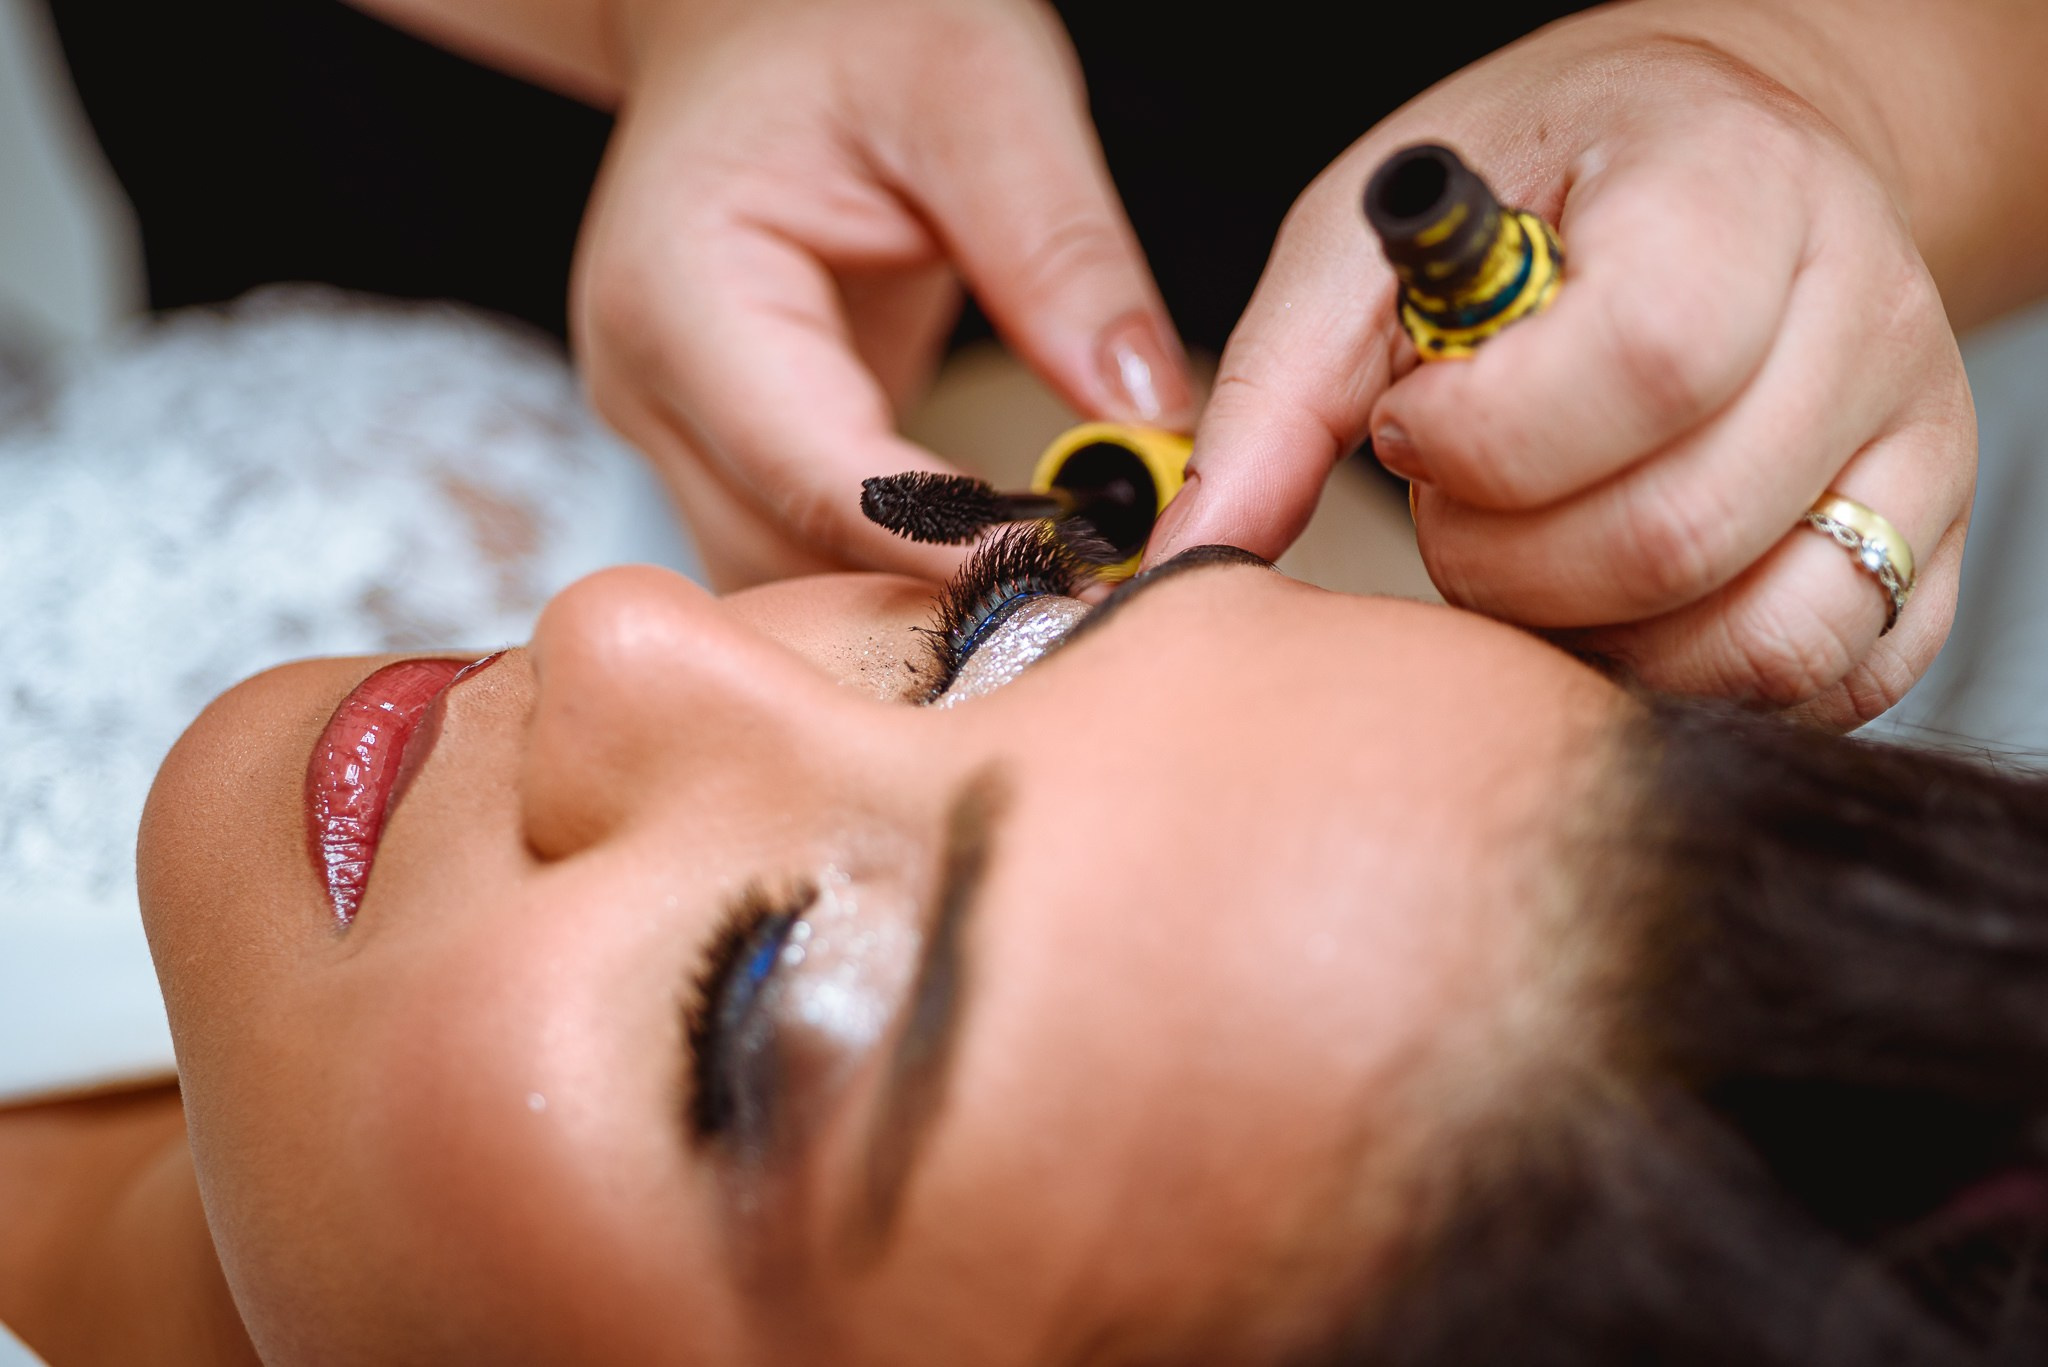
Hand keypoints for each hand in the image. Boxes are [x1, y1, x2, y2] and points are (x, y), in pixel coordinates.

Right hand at [573, 0, 1192, 587]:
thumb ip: (1060, 252)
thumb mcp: (981, 92)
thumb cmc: (848, 19)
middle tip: (1091, 606)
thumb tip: (1147, 412)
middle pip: (794, 561)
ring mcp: (670, 427)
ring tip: (1052, 592)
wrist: (752, 12)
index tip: (1081, 586)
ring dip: (914, 603)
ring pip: (789, 583)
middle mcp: (650, 384)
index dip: (957, 551)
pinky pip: (801, 548)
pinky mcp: (717, 446)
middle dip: (939, 599)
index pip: (825, 478)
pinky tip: (990, 562)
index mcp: (685, 292)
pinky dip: (892, 571)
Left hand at [1150, 8, 1973, 728]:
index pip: (1636, 363)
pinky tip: (1621, 608)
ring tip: (1538, 549)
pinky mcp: (1931, 543)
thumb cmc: (1542, 191)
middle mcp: (1859, 311)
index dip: (1482, 441)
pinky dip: (1693, 679)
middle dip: (1504, 560)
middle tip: (1459, 501)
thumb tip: (1190, 556)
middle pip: (1672, 532)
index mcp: (1730, 186)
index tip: (1413, 423)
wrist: (1716, 165)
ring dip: (1593, 638)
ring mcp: (1916, 440)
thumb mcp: (1373, 241)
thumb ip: (1278, 395)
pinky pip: (1827, 679)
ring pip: (1759, 636)